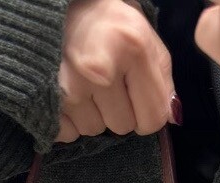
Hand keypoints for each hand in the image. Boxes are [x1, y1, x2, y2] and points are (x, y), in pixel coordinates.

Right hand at [57, 0, 175, 142]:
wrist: (55, 5)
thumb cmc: (106, 22)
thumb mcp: (144, 37)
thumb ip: (163, 78)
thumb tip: (173, 117)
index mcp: (133, 48)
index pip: (153, 119)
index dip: (147, 112)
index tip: (135, 95)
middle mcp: (101, 70)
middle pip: (122, 127)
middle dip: (117, 110)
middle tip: (104, 81)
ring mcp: (70, 86)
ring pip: (93, 130)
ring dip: (91, 113)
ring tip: (83, 82)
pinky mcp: (46, 99)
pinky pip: (68, 133)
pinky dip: (68, 120)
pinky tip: (66, 93)